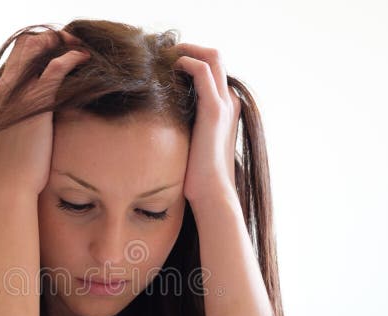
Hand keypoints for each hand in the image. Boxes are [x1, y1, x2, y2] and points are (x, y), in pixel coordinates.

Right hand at [0, 30, 89, 195]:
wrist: (8, 185)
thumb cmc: (12, 170)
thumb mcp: (10, 140)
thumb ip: (18, 124)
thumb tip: (30, 128)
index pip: (15, 57)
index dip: (37, 49)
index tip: (56, 54)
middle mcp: (6, 88)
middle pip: (25, 44)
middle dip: (51, 39)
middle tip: (72, 45)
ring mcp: (20, 92)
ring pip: (39, 47)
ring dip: (62, 43)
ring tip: (81, 49)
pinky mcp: (37, 101)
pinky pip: (56, 67)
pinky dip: (72, 57)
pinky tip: (85, 59)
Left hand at [172, 44, 241, 206]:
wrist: (211, 193)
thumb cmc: (197, 176)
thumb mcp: (189, 144)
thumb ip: (183, 128)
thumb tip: (159, 123)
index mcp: (225, 108)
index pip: (212, 69)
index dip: (190, 59)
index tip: (165, 63)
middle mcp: (228, 101)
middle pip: (214, 56)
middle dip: (188, 48)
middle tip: (162, 53)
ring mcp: (224, 103)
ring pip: (212, 56)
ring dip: (186, 50)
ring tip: (163, 55)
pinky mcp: (214, 110)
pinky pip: (202, 70)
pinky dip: (185, 61)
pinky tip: (168, 68)